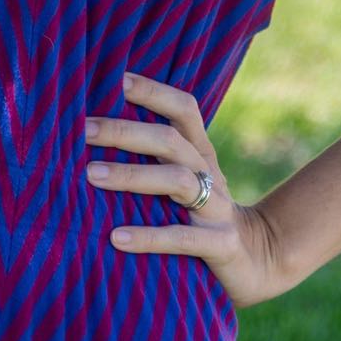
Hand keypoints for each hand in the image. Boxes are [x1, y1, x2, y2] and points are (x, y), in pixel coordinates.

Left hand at [83, 72, 285, 310]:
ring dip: (131, 176)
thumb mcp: (183, 180)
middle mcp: (209, 174)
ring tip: (91, 175)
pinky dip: (149, 237)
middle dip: (125, 132)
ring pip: (177, 180)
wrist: (256, 260)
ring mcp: (218, 209)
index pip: (184, 109)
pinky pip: (183, 238)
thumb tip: (94, 134)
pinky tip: (117, 237)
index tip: (118, 80)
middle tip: (84, 130)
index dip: (154, 92)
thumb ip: (153, 158)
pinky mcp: (221, 245)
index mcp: (200, 153)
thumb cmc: (199, 215)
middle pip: (171, 141)